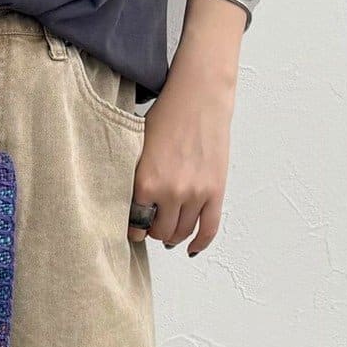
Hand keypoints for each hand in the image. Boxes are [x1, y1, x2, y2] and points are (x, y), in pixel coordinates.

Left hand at [129, 17, 240, 255]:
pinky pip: (209, 228)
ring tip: (169, 233)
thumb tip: (131, 206)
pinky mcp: (215, 191)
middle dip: (153, 232)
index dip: (133, 230)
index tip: (133, 230)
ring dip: (173, 236)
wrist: (199, 97)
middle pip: (159, 231)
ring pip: (182, 232)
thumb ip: (136, 179)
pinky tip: (191, 249)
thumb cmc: (166, 116)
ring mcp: (195, 194)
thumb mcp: (138, 149)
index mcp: (145, 183)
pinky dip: (199, 243)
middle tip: (152, 227)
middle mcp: (170, 192)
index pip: (135, 224)